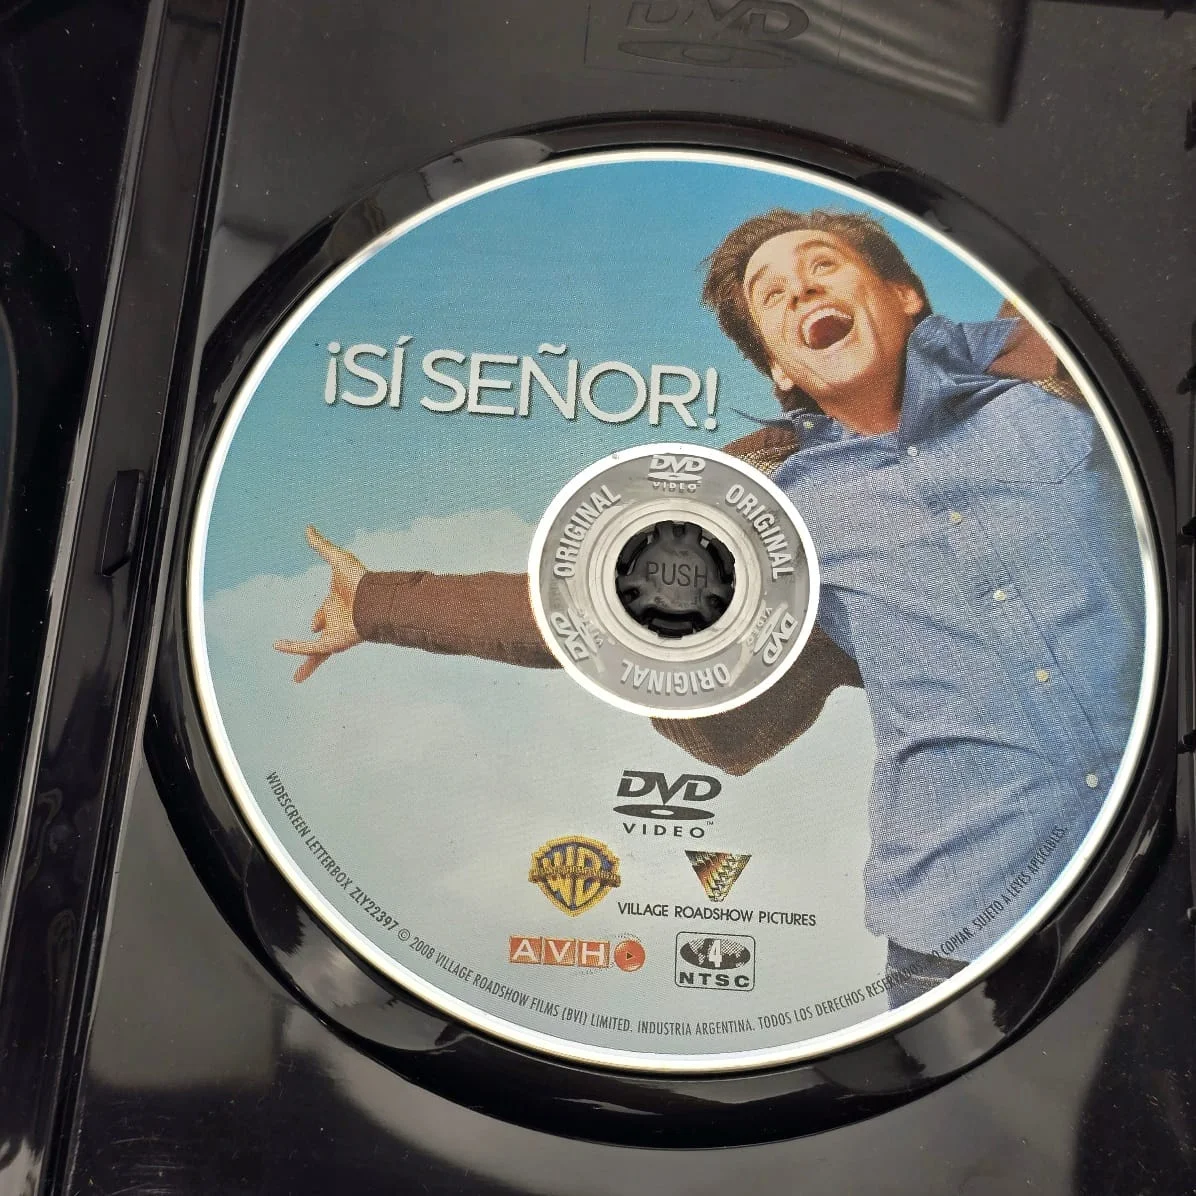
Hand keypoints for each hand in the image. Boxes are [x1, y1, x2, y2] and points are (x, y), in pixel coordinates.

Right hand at [274, 526, 365, 681]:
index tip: (314, 623)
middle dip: (316, 642)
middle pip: (323, 635)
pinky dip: (295, 649)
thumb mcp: (337, 558)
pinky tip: (278, 646)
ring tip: (297, 680)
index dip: (319, 617)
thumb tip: (308, 528)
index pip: (324, 614)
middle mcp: (338, 621)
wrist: (376, 599)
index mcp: (338, 604)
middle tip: (309, 650)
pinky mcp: (334, 643)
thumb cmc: (361, 579)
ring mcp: (336, 634)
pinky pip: (311, 650)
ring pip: (317, 652)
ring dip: (307, 664)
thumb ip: (321, 545)